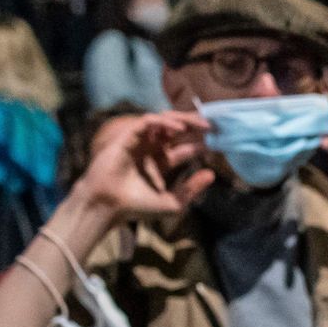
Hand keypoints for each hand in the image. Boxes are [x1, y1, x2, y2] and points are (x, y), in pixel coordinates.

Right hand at [75, 113, 214, 224]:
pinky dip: (164, 121)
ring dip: (183, 120)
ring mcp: (139, 142)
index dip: (201, 143)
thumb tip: (212, 174)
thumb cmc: (136, 207)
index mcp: (160, 162)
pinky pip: (148, 121)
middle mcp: (151, 149)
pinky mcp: (127, 136)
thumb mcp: (173, 203)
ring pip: (164, 121)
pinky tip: (180, 128)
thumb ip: (191, 189)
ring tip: (203, 125)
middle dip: (195, 126)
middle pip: (176, 130)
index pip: (184, 148)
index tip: (219, 141)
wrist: (108, 206)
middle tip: (215, 127)